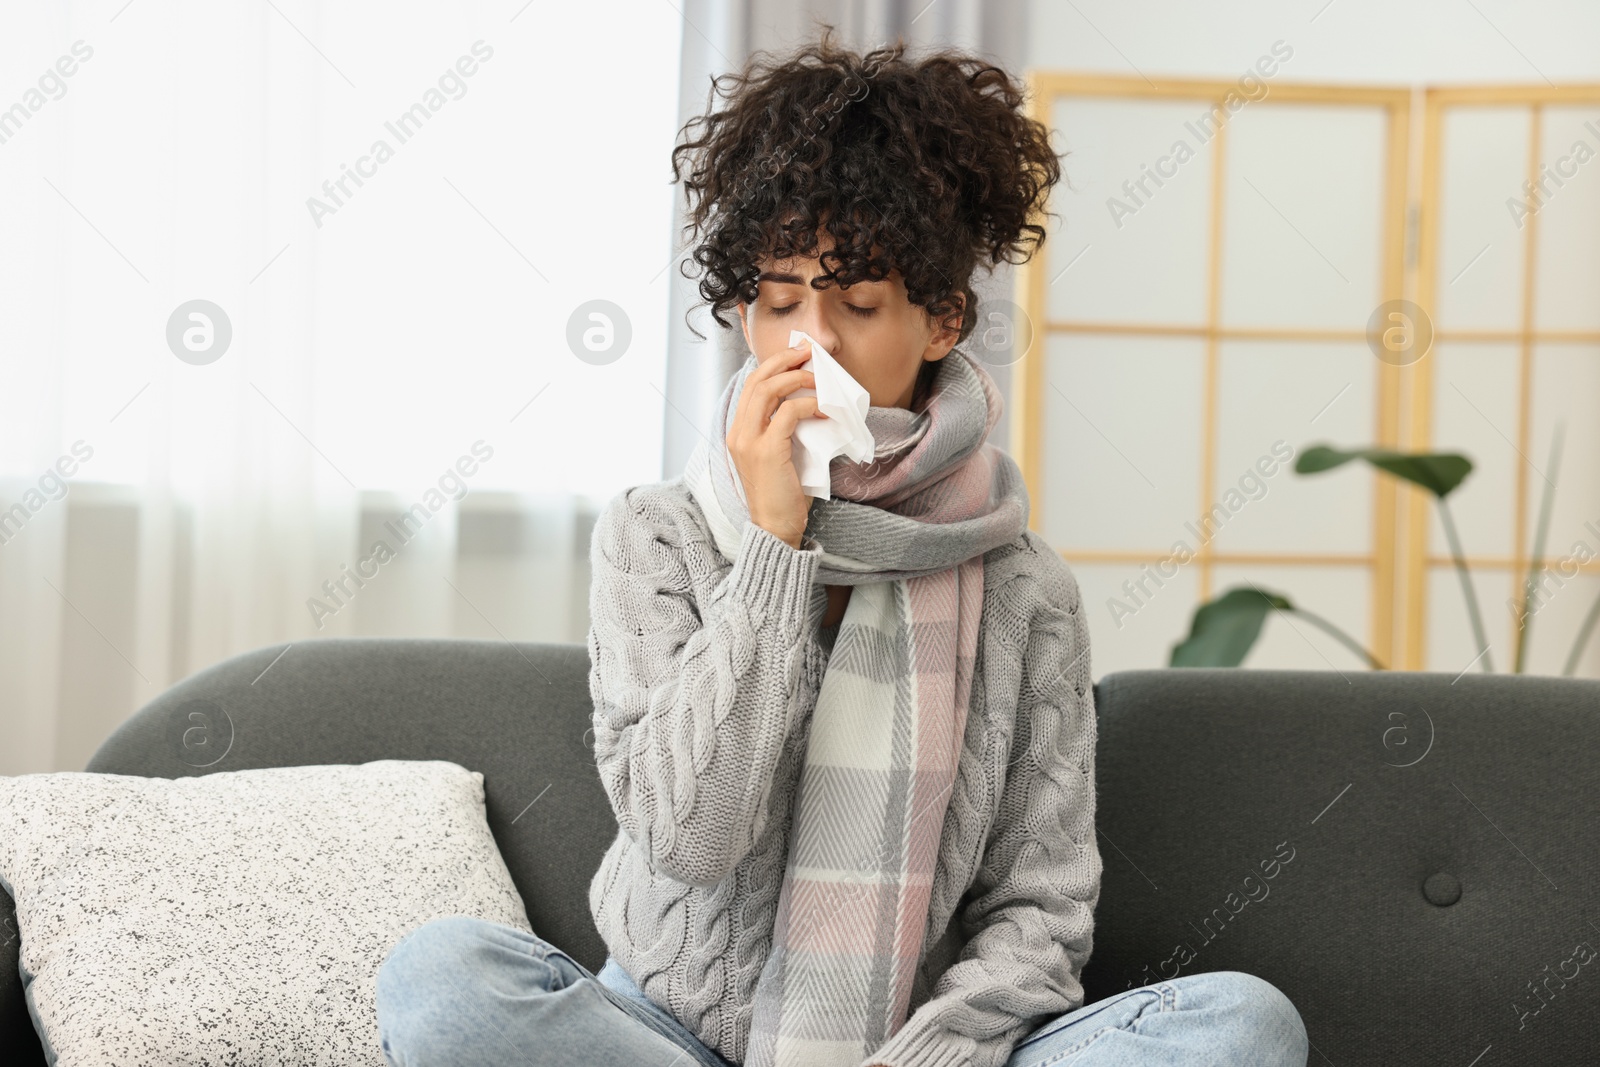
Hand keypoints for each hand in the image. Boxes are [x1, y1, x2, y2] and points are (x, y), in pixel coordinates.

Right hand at [726, 342, 828, 548]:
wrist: (775, 527)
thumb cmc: (783, 494)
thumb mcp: (781, 455)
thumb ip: (785, 431)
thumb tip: (812, 404)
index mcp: (738, 432)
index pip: (751, 386)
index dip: (773, 365)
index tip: (796, 355)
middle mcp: (738, 433)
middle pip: (757, 381)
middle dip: (783, 361)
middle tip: (807, 352)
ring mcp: (749, 441)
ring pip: (768, 391)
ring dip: (796, 378)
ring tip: (818, 377)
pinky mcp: (767, 450)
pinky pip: (789, 414)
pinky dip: (810, 406)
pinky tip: (825, 411)